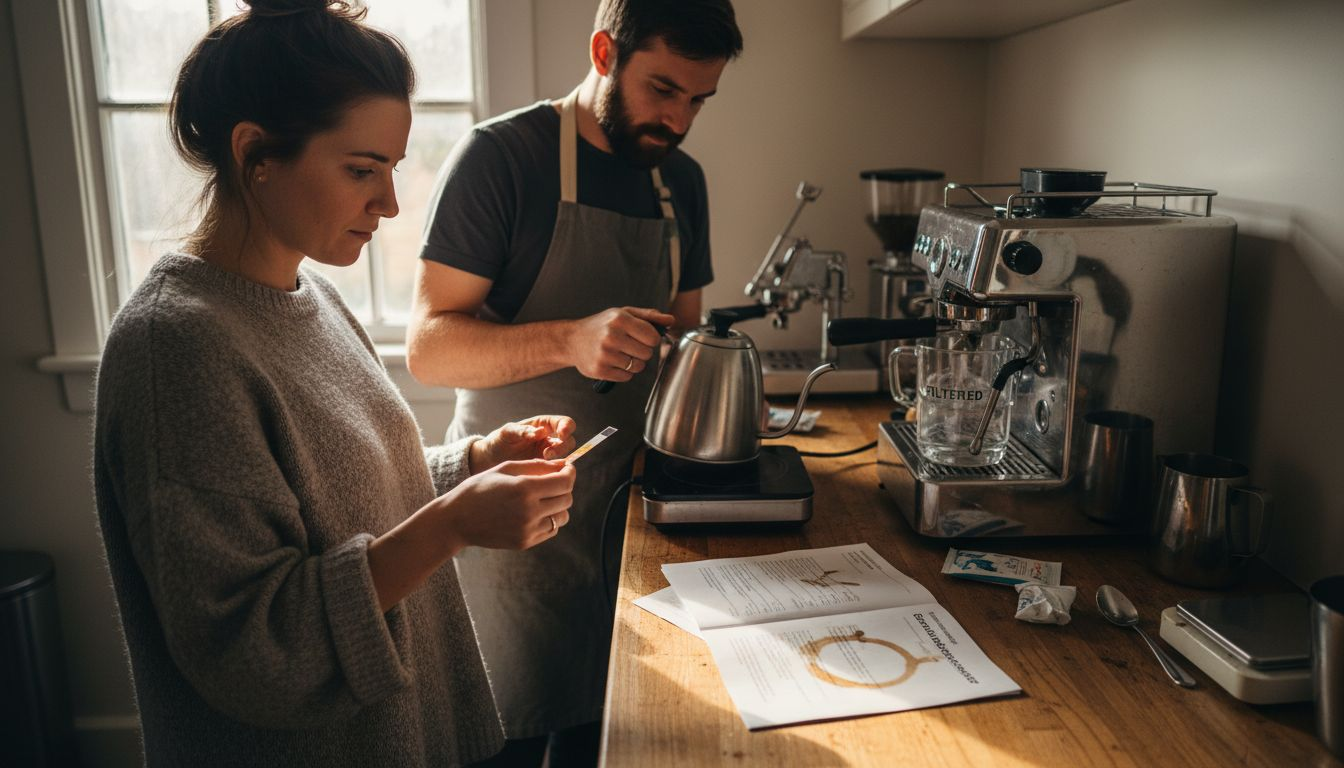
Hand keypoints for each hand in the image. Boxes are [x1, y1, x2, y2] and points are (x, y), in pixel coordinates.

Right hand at [432, 459, 575, 550]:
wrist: (456, 520)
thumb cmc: (480, 488)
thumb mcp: (506, 468)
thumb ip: (537, 466)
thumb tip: (563, 466)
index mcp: (524, 488)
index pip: (565, 482)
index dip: (569, 473)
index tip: (566, 469)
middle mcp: (529, 511)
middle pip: (567, 498)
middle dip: (564, 487)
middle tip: (553, 482)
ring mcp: (528, 529)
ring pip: (562, 516)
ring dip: (559, 505)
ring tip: (543, 498)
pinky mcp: (525, 542)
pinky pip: (551, 529)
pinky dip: (549, 519)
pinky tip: (535, 512)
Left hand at [470, 415, 576, 472]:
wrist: (490, 460)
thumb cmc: (499, 441)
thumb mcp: (507, 432)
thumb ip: (522, 431)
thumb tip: (540, 432)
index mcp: (543, 425)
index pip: (564, 423)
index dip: (567, 427)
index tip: (561, 434)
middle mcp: (549, 440)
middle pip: (568, 441)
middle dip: (562, 447)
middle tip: (547, 454)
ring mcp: (548, 455)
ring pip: (565, 456)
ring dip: (558, 460)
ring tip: (542, 462)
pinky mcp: (545, 469)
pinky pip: (556, 470)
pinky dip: (553, 472)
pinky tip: (542, 473)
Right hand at [568, 306, 675, 380]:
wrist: (572, 340)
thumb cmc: (602, 325)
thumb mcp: (624, 314)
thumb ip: (649, 316)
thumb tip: (671, 320)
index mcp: (620, 319)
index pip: (652, 337)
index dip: (651, 339)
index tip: (642, 337)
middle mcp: (611, 336)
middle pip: (647, 354)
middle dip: (642, 351)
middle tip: (629, 346)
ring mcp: (604, 354)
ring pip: (638, 367)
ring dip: (633, 363)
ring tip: (621, 354)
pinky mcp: (599, 370)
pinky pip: (626, 377)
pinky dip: (624, 372)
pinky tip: (613, 362)